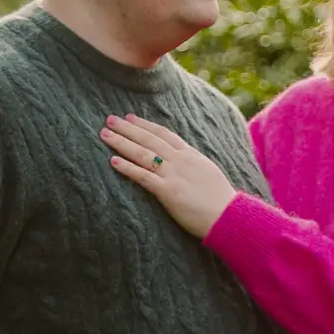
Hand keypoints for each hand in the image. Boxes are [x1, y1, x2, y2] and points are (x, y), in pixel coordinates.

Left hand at [100, 114, 235, 238]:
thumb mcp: (207, 172)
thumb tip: (181, 161)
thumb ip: (192, 164)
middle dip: (128, 129)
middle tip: (110, 119)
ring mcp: (174, 175)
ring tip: (105, 135)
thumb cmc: (220, 199)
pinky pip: (143, 176)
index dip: (145, 125)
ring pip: (143, 154)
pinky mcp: (168, 192)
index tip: (130, 118)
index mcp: (191, 154)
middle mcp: (180, 160)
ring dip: (122, 143)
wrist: (229, 215)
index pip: (164, 134)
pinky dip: (127, 167)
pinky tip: (113, 161)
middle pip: (149, 139)